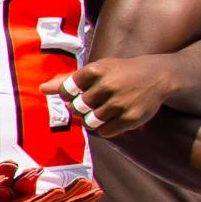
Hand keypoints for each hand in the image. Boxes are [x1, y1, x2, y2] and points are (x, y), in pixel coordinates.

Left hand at [63, 56, 181, 141]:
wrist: (158, 76)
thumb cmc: (120, 72)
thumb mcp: (96, 70)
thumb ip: (68, 80)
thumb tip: (42, 89)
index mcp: (96, 70)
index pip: (66, 90)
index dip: (69, 95)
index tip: (78, 92)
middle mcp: (107, 86)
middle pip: (77, 108)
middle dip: (79, 109)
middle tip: (91, 103)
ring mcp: (120, 103)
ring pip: (89, 122)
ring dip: (91, 120)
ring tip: (101, 110)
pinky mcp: (131, 117)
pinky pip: (105, 132)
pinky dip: (105, 128)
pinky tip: (113, 117)